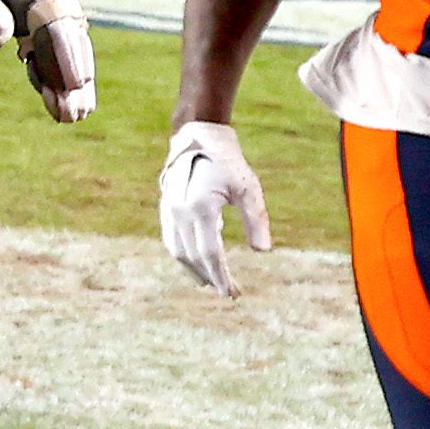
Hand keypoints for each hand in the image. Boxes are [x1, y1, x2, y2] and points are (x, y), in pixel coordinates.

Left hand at [0, 0, 96, 121]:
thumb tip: (2, 36)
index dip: (60, 41)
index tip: (74, 84)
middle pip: (52, 9)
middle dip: (66, 59)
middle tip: (75, 111)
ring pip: (44, 23)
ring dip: (57, 65)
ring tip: (68, 112)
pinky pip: (25, 28)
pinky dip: (37, 58)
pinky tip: (46, 88)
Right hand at [160, 121, 270, 296]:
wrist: (199, 136)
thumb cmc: (228, 161)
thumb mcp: (248, 188)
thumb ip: (256, 220)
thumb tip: (263, 251)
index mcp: (201, 208)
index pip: (210, 254)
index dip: (222, 276)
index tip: (233, 293)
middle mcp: (180, 212)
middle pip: (195, 257)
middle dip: (212, 278)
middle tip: (229, 292)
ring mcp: (169, 210)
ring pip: (178, 252)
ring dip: (195, 271)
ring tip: (211, 282)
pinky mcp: (165, 206)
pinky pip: (171, 240)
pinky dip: (183, 256)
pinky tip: (196, 262)